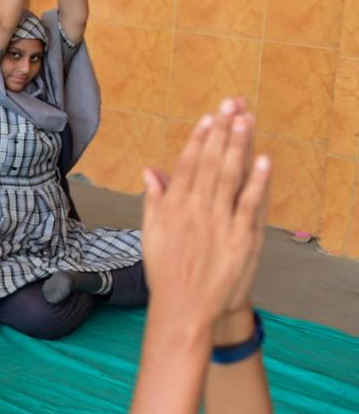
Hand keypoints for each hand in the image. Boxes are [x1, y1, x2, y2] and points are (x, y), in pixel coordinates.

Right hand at [140, 97, 271, 336]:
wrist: (182, 307)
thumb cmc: (166, 271)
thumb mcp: (151, 233)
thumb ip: (154, 199)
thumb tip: (150, 171)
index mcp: (172, 207)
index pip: (187, 165)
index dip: (199, 139)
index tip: (208, 118)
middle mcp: (194, 210)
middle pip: (210, 163)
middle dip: (221, 132)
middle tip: (231, 106)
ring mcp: (217, 222)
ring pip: (229, 176)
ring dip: (238, 146)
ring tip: (245, 121)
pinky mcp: (238, 237)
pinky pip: (249, 203)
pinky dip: (257, 181)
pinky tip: (262, 160)